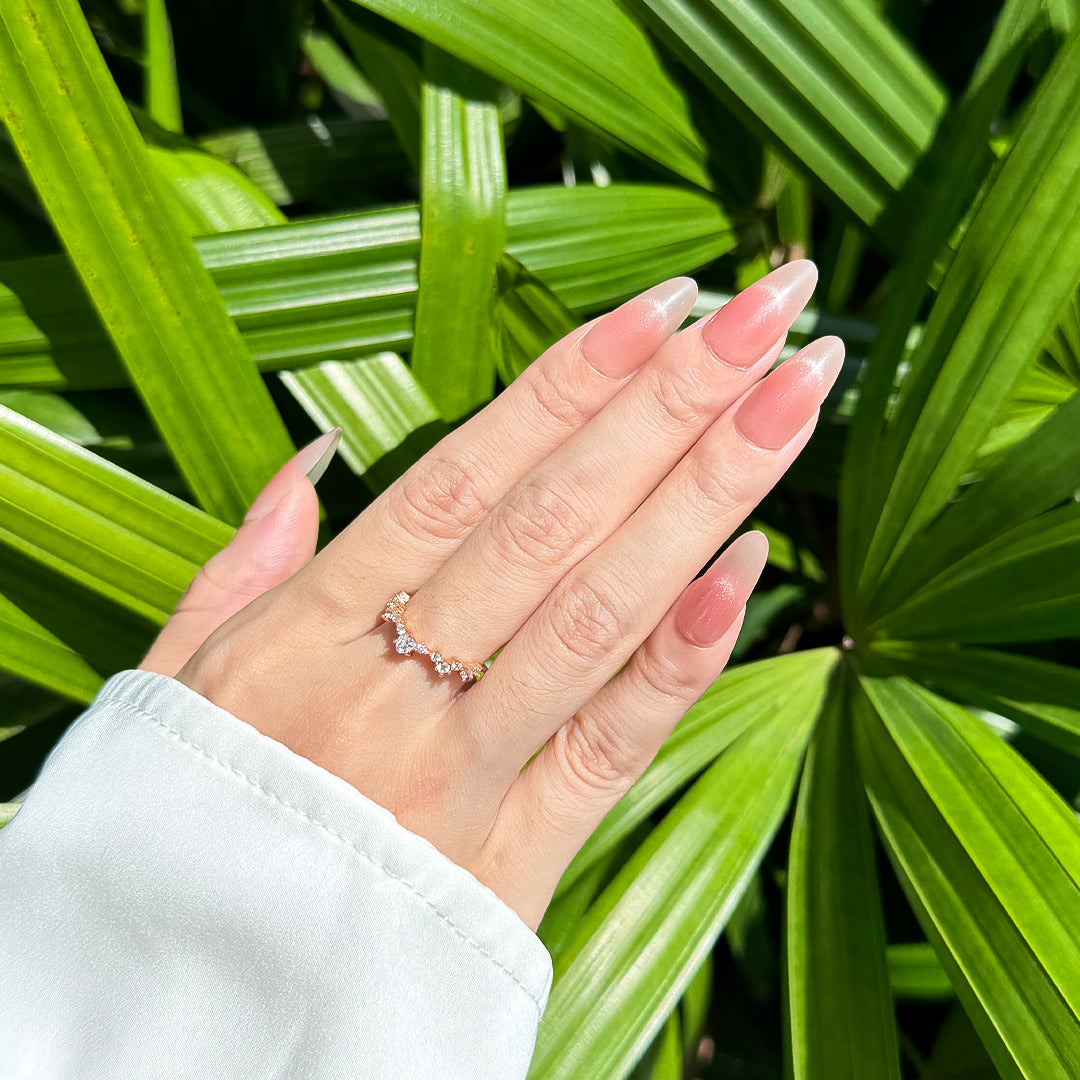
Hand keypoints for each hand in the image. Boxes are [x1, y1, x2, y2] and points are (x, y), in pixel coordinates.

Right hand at [172, 261, 841, 930]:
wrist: (199, 1006)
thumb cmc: (186, 819)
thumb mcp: (175, 684)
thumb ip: (242, 567)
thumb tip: (313, 461)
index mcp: (301, 634)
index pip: (463, 478)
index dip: (571, 384)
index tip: (666, 305)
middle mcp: (388, 689)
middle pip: (553, 523)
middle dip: (671, 406)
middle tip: (772, 310)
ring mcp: (460, 776)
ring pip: (599, 614)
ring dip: (707, 496)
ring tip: (795, 396)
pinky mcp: (513, 861)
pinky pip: (609, 747)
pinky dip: (683, 655)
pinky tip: (752, 562)